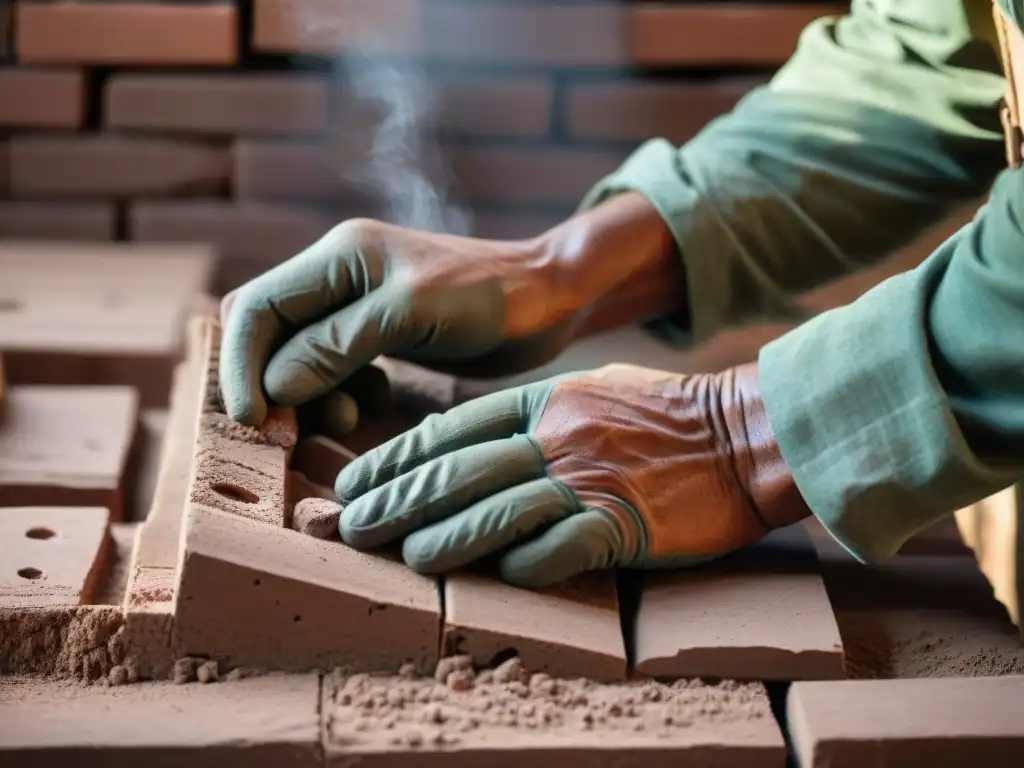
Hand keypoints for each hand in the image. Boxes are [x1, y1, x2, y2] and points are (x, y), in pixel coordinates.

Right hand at [219, 193, 683, 426]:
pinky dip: (337, 395)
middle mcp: (338, 275)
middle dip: (269, 386)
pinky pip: (333, 369)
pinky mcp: (380, 334)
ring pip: (297, 357)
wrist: (552, 299)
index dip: (242, 365)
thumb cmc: (493, 297)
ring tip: (341, 423)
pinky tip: (366, 407)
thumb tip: (273, 387)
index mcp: (338, 256)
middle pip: (267, 334)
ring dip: (306, 396)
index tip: (255, 421)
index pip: (255, 308)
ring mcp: (358, 306)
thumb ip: (338, 344)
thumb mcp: (413, 314)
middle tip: (284, 438)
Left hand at [333, 362, 810, 586]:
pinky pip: (557, 550)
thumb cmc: (667, 414)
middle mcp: (556, 438)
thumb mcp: (590, 390)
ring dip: (440, 538)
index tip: (358, 481)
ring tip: (401, 557)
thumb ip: (530, 413)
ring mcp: (587, 480)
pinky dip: (521, 566)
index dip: (396, 458)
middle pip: (457, 472)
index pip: (450, 430)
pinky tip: (494, 580)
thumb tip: (467, 440)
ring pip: (493, 511)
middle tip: (353, 526)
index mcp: (543, 403)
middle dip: (396, 501)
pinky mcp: (622, 524)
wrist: (747, 433)